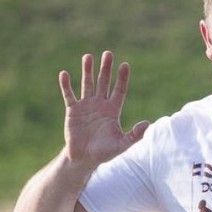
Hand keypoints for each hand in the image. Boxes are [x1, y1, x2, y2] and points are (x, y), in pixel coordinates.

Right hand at [58, 51, 148, 170]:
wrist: (84, 158)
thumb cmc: (104, 152)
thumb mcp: (121, 144)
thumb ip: (134, 135)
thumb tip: (148, 124)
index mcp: (113, 110)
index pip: (119, 90)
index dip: (122, 78)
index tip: (124, 65)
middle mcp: (100, 104)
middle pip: (104, 82)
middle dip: (106, 68)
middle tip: (108, 54)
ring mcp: (86, 105)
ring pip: (87, 84)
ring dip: (87, 71)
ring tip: (88, 57)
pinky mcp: (73, 110)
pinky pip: (69, 95)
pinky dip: (66, 85)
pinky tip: (64, 74)